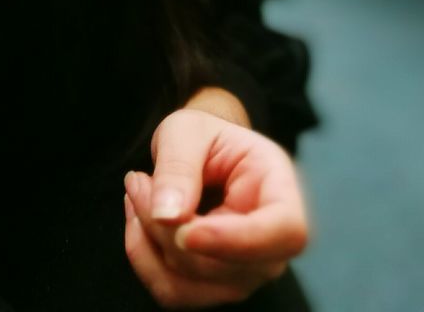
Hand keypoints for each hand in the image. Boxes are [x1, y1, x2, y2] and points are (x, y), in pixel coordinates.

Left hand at [123, 109, 309, 308]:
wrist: (201, 155)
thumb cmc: (203, 138)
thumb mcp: (187, 130)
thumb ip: (179, 166)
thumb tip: (168, 215)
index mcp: (281, 191)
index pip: (286, 232)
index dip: (238, 241)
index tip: (186, 231)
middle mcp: (273, 243)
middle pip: (227, 265)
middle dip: (167, 229)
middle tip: (137, 181)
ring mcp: (247, 273)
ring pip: (193, 283)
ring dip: (149, 241)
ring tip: (137, 193)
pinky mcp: (214, 288)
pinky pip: (173, 292)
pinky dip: (144, 258)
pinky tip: (139, 221)